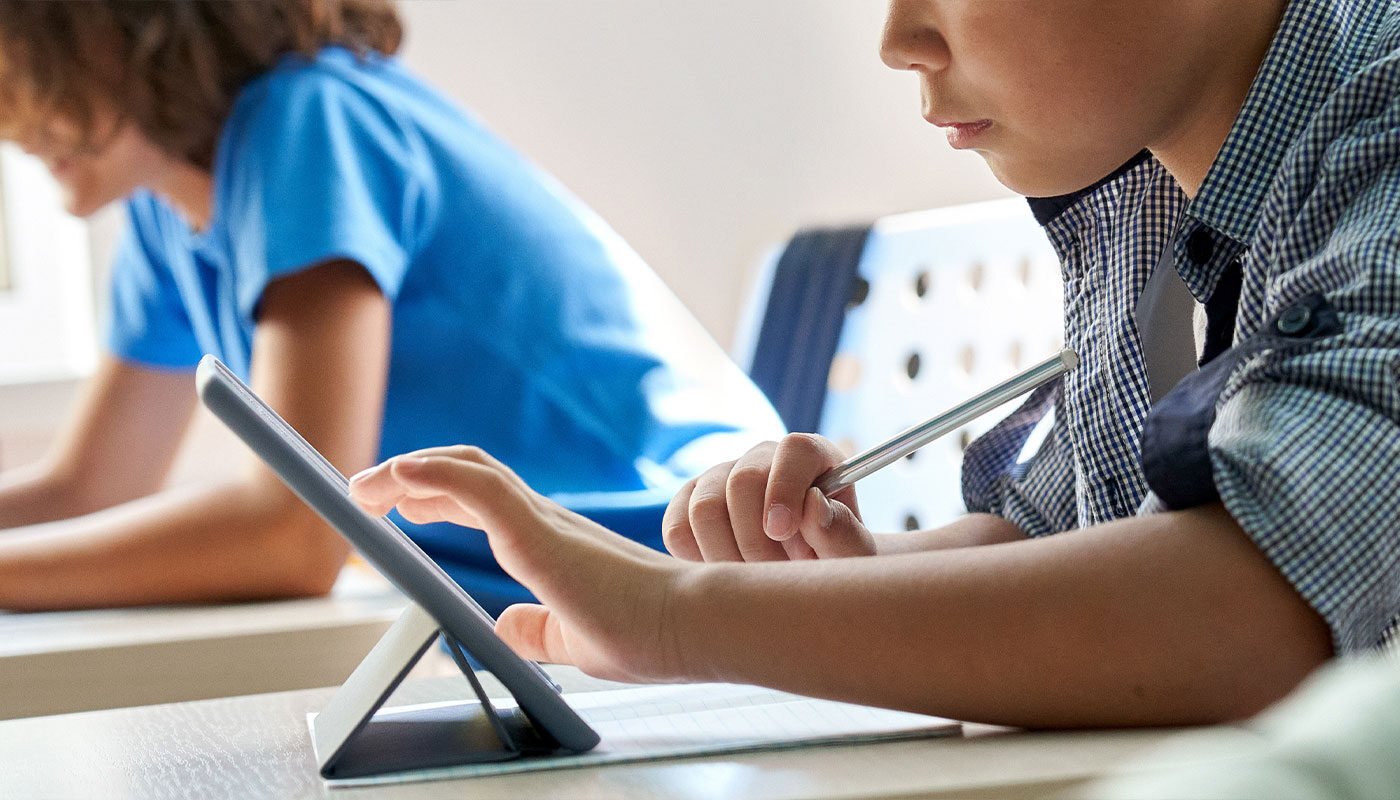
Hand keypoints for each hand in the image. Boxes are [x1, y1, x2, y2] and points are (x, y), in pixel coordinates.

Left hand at [349, 446, 690, 682]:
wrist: (695, 629)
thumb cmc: (650, 633)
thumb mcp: (573, 640)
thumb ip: (538, 629)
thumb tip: (504, 626)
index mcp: (549, 542)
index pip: (481, 500)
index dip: (435, 495)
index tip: (399, 505)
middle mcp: (544, 520)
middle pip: (466, 474)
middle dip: (408, 476)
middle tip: (365, 491)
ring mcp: (543, 521)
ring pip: (468, 469)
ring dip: (408, 470)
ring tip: (365, 486)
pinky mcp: (541, 532)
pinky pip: (478, 487)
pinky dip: (434, 473)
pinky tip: (400, 474)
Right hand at [662, 433, 874, 562]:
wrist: (800, 581)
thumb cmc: (833, 565)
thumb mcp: (852, 558)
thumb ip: (843, 534)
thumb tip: (812, 506)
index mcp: (810, 458)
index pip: (794, 449)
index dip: (786, 487)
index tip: (784, 533)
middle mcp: (762, 459)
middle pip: (742, 481)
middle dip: (756, 540)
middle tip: (776, 576)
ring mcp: (720, 478)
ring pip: (704, 508)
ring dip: (727, 556)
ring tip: (755, 579)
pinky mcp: (687, 504)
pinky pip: (677, 529)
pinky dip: (696, 559)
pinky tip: (726, 572)